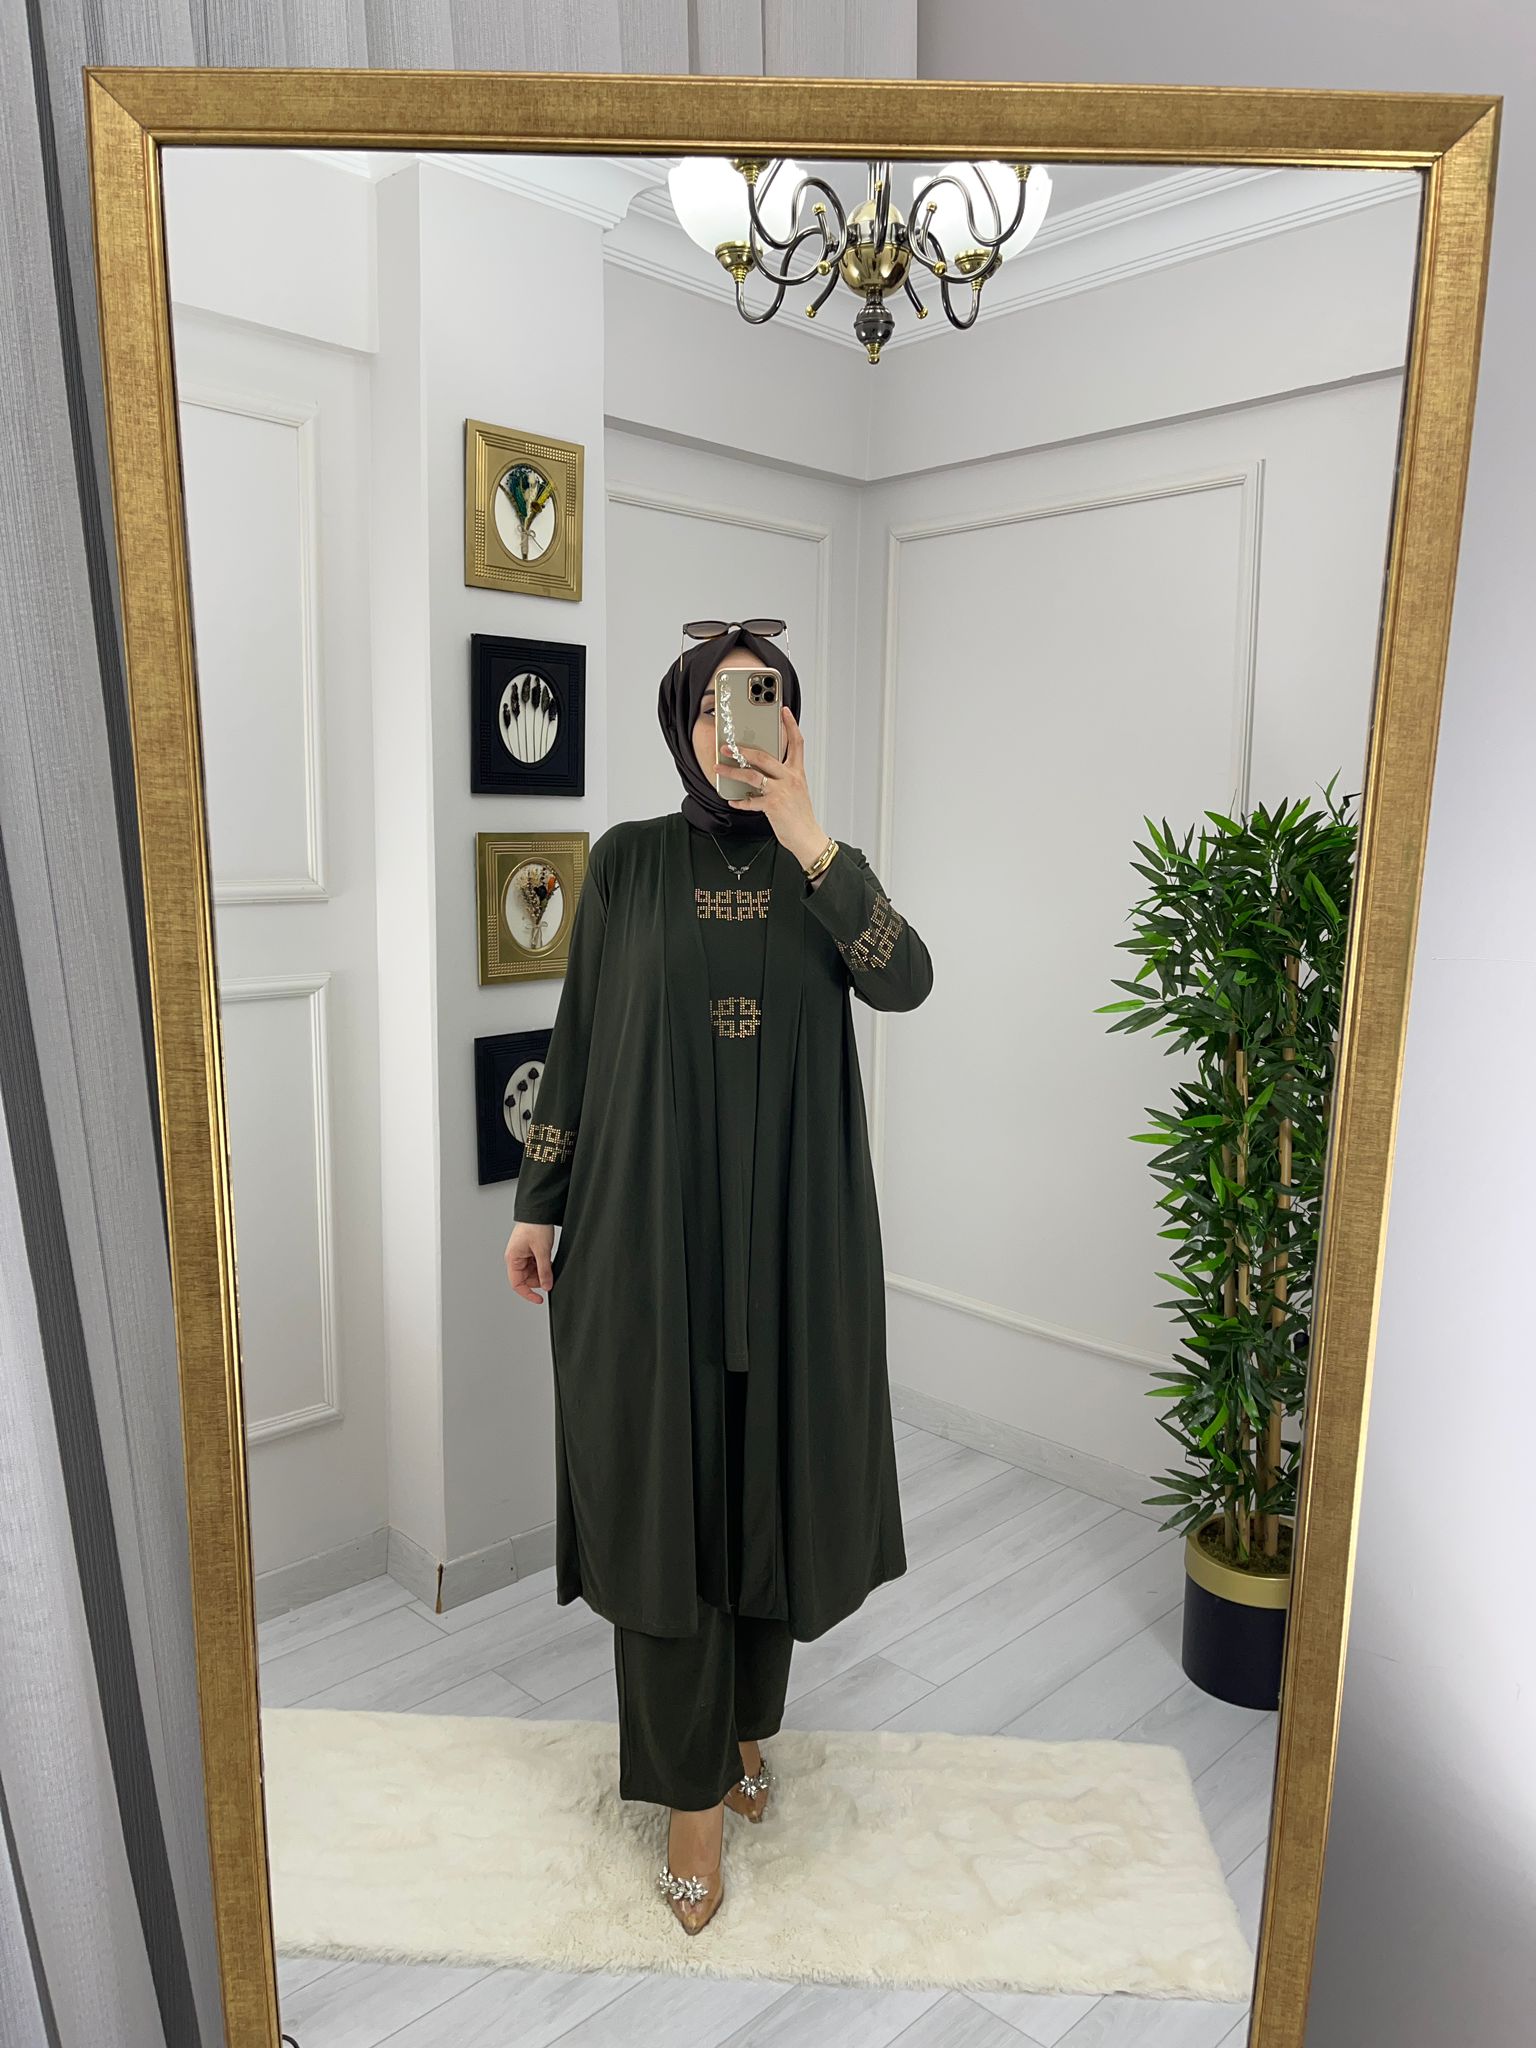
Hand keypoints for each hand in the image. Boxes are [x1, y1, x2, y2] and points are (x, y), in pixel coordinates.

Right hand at [505, 1221, 554, 1303]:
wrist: (539, 1211)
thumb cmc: (535, 1226)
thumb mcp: (542, 1251)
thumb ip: (544, 1271)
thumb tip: (546, 1286)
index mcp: (513, 1259)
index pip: (517, 1284)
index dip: (528, 1294)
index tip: (539, 1299)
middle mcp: (515, 1258)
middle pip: (526, 1279)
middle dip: (538, 1280)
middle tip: (550, 1277)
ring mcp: (522, 1255)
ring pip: (531, 1272)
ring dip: (541, 1272)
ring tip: (549, 1263)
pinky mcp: (529, 1251)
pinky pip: (535, 1264)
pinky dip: (542, 1265)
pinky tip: (548, 1260)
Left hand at [725, 705, 826, 868]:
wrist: (807, 836)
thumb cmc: (800, 815)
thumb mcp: (797, 790)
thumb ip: (783, 777)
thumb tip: (763, 770)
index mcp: (797, 773)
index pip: (797, 743)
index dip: (790, 725)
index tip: (784, 711)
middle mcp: (790, 778)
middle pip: (764, 756)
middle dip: (743, 750)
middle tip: (728, 746)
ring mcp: (781, 791)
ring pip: (752, 775)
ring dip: (732, 771)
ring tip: (719, 768)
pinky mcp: (773, 805)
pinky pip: (750, 801)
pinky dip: (740, 801)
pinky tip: (733, 801)